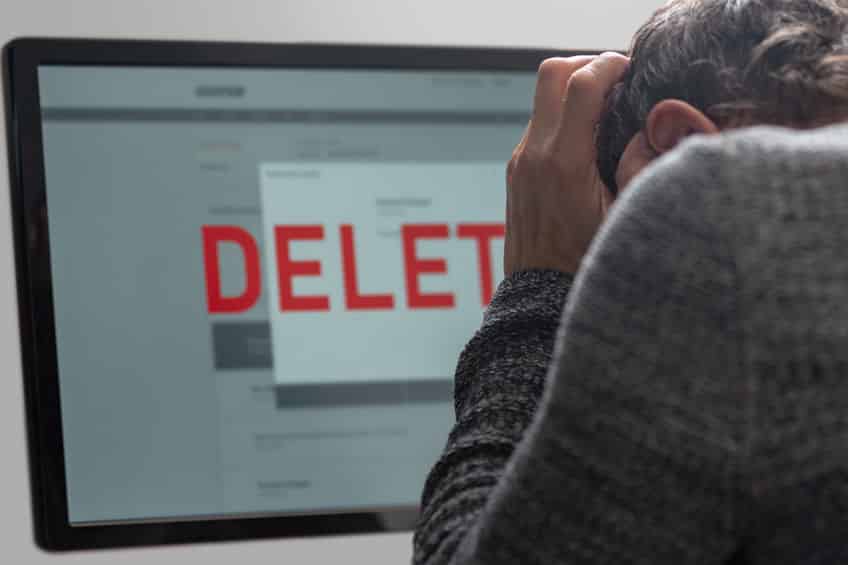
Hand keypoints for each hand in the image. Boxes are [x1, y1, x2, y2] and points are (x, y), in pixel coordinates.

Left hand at [504, 52, 629, 275]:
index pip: (581, 85)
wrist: (538, 294)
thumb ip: (640, 167)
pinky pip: (539, 123)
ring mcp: (521, 161)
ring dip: (573, 90)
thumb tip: (651, 127)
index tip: (631, 69)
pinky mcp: (517, 169)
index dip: (610, 65)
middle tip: (616, 80)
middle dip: (586, 65)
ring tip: (607, 109)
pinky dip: (562, 115)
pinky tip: (588, 138)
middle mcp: (535, 155)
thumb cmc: (583, 264)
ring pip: (542, 96)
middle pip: (551, 73)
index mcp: (564, 163)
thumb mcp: (624, 217)